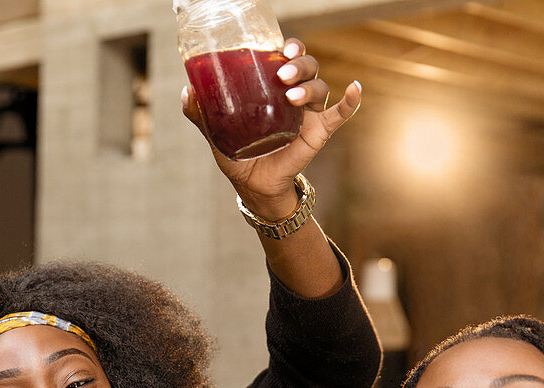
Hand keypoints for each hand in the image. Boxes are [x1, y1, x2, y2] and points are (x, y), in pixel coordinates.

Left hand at [182, 39, 360, 219]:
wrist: (252, 184)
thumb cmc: (238, 152)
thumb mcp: (215, 131)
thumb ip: (201, 113)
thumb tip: (187, 93)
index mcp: (272, 87)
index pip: (285, 57)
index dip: (289, 47)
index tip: (281, 47)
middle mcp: (293, 93)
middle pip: (307, 66)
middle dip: (299, 64)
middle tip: (283, 73)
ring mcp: (308, 112)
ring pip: (319, 86)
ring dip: (310, 86)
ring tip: (291, 97)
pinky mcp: (319, 130)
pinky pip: (340, 113)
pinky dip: (351, 100)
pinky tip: (356, 88)